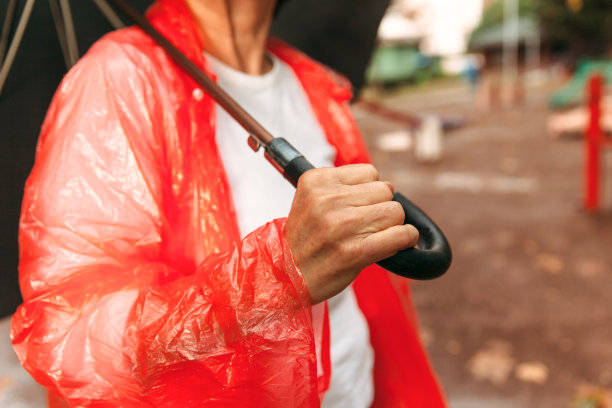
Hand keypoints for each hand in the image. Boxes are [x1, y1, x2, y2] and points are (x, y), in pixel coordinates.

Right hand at [285, 164, 418, 303]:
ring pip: (394, 211)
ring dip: (392, 225)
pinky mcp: (354, 251)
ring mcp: (340, 226)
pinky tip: (399, 242)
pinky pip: (399, 234)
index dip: (369, 192)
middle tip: (365, 225)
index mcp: (315, 182)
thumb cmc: (304, 242)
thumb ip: (341, 188)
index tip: (358, 207)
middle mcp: (326, 200)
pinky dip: (406, 238)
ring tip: (373, 236)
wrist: (285, 277)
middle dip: (380, 208)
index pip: (369, 173)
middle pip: (385, 191)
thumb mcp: (310, 202)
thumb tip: (386, 188)